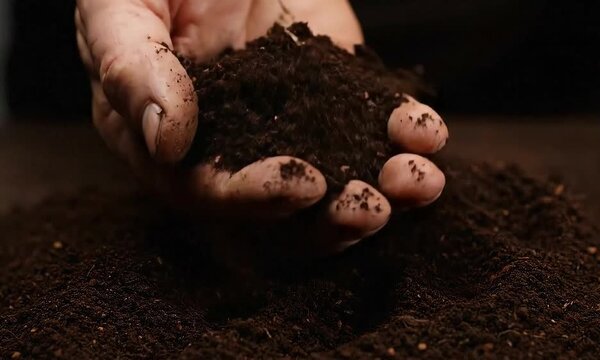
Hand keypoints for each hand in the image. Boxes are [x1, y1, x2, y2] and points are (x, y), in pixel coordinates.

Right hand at [75, 0, 447, 253]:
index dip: (252, 197)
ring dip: (383, 189)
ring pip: (341, 178)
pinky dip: (405, 133)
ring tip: (413, 180)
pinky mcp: (336, 89)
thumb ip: (131, 68)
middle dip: (331, 216)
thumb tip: (164, 140)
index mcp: (174, 144)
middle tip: (369, 208)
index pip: (210, 191)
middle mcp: (237, 146)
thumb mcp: (117, 10)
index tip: (299, 187)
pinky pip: (374, 123)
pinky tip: (424, 131)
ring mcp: (292, 121)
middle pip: (284, 208)